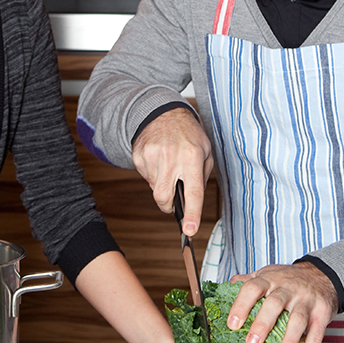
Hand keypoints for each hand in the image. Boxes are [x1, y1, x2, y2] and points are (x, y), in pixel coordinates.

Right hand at [130, 107, 213, 234]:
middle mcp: (170, 157)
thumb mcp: (205, 150)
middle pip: (164, 197)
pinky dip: (153, 175)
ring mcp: (151, 156)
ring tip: (168, 166)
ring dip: (162, 185)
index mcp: (191, 156)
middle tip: (174, 198)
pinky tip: (159, 160)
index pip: (193, 191)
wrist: (162, 112)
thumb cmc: (188, 133)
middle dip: (168, 205)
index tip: (190, 230)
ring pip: (154, 188)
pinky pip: (145, 177)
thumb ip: (202, 175)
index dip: (191, 213)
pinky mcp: (138, 156)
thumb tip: (193, 200)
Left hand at [227, 261, 337, 342]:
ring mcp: (306, 300)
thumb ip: (246, 282)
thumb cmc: (287, 280)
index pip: (252, 288)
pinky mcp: (322, 313)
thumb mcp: (266, 275)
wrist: (321, 275)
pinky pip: (317, 335)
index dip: (241, 305)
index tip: (233, 324)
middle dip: (262, 324)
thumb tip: (223, 291)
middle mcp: (287, 288)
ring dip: (289, 342)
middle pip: (274, 304)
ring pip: (298, 320)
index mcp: (269, 279)